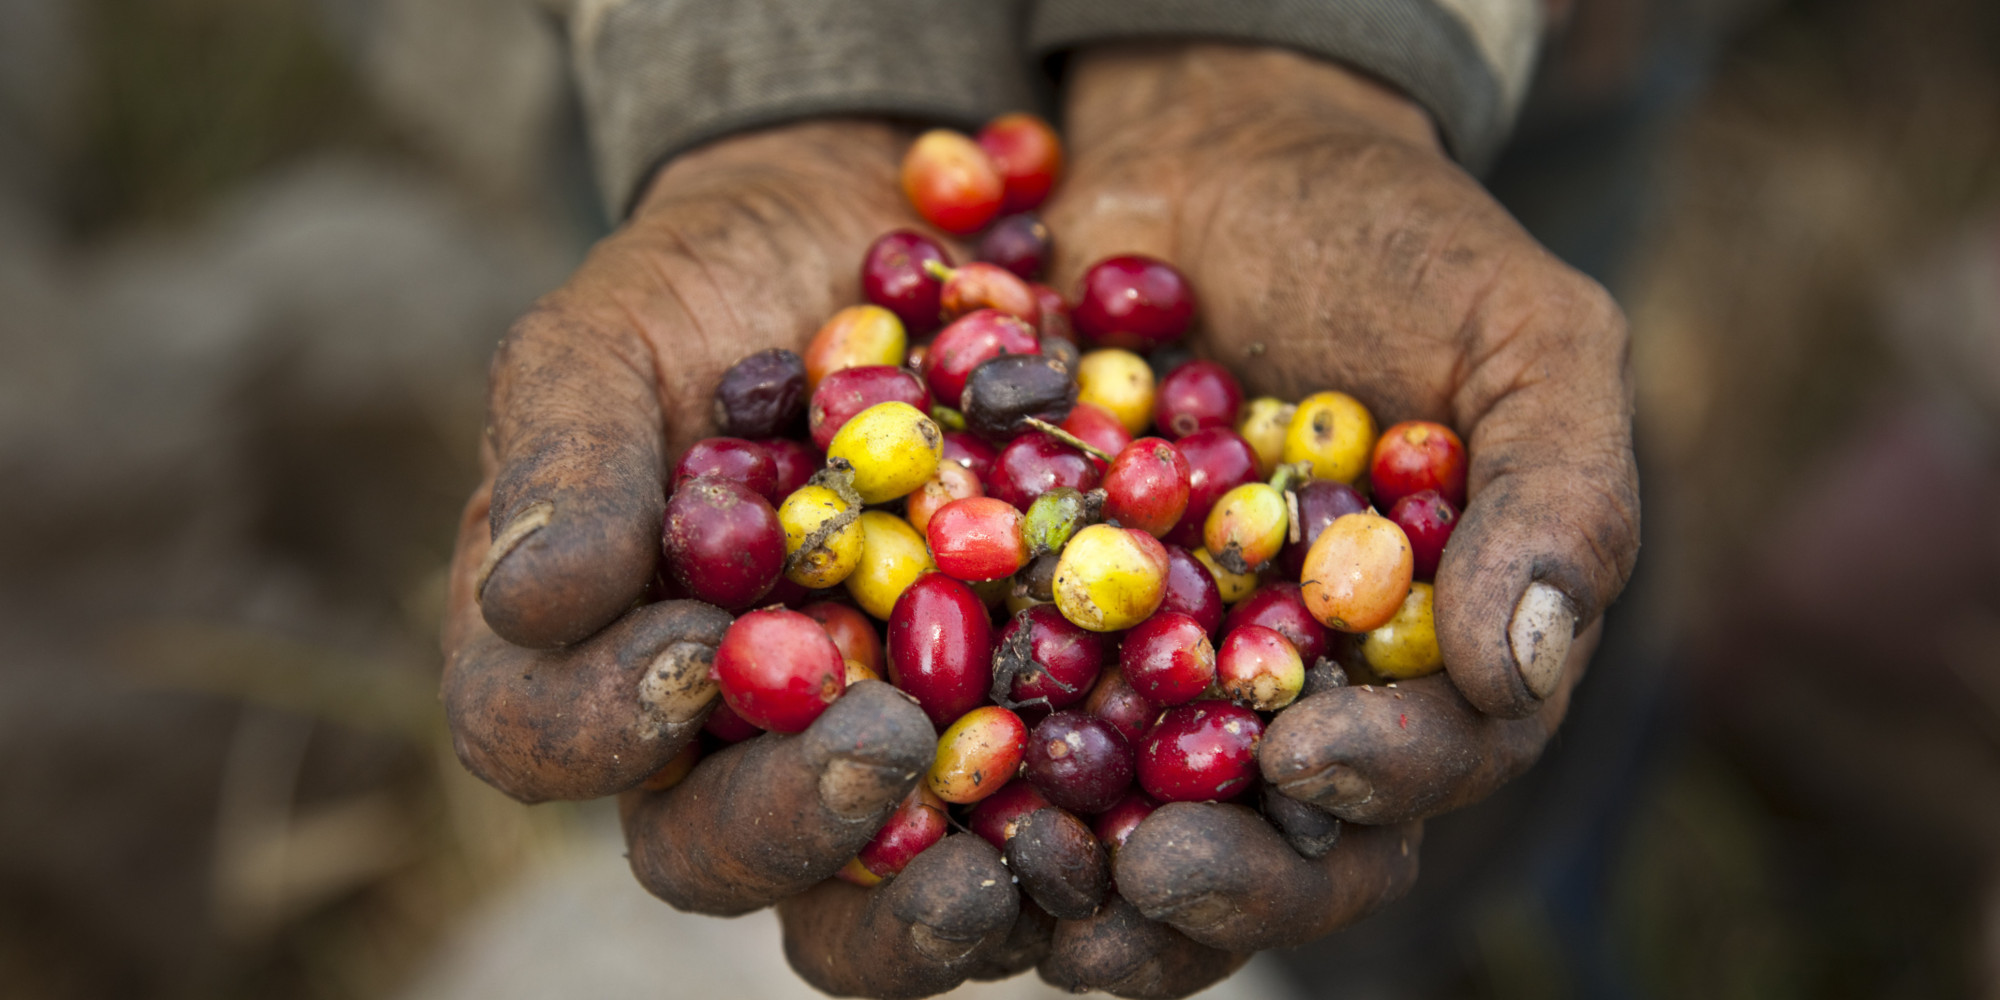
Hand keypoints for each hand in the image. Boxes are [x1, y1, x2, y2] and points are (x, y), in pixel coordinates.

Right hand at [439, 121, 1030, 996]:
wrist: (882, 243)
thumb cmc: (715, 285)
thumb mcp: (617, 333)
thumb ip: (565, 456)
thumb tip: (534, 600)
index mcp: (586, 648)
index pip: (538, 735)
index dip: (593, 727)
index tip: (688, 651)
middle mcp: (714, 736)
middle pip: (714, 853)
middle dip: (789, 825)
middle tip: (881, 750)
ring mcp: (858, 751)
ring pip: (865, 891)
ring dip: (930, 907)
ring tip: (1007, 863)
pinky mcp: (998, 741)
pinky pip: (1022, 829)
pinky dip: (1074, 843)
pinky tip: (1137, 826)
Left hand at [1033, 44, 1638, 992]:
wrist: (1215, 155)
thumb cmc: (1392, 243)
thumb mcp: (1516, 335)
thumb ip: (1557, 491)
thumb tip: (1517, 673)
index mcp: (1431, 659)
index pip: (1429, 765)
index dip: (1380, 781)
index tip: (1308, 757)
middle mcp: (1299, 698)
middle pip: (1280, 843)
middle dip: (1222, 877)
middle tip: (1148, 872)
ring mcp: (1167, 678)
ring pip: (1136, 825)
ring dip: (1082, 879)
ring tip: (1024, 879)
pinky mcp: (1043, 635)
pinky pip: (1005, 723)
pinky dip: (964, 764)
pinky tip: (915, 782)